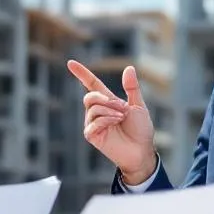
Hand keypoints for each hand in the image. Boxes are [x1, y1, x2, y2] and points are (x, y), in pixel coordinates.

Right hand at [67, 60, 155, 184]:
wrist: (142, 150)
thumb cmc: (141, 130)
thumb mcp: (138, 105)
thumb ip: (132, 88)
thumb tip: (129, 68)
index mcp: (108, 102)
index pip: (91, 84)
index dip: (81, 74)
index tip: (70, 63)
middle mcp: (98, 112)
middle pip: (90, 96)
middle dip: (106, 99)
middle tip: (123, 108)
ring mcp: (93, 124)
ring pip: (93, 108)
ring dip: (110, 111)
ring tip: (121, 118)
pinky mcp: (92, 135)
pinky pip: (93, 122)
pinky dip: (106, 120)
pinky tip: (115, 124)